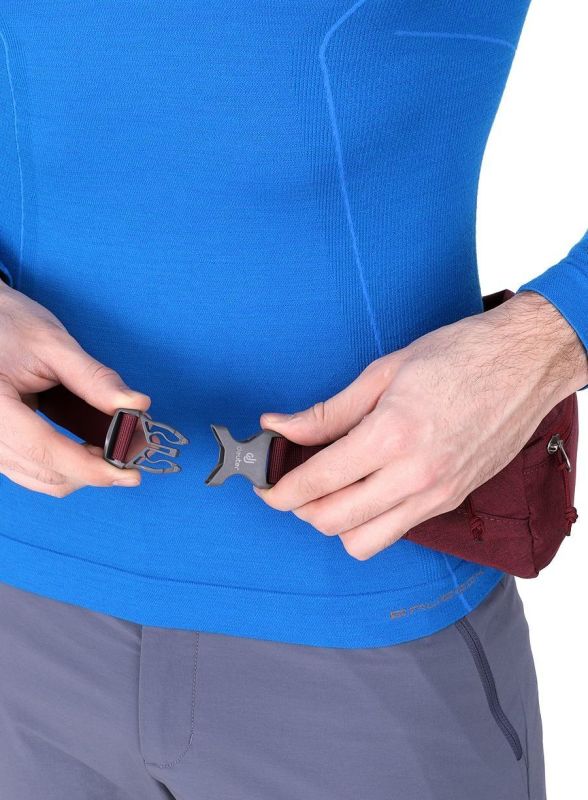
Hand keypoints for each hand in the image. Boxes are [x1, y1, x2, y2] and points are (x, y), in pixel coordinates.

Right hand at [0, 282, 149, 495]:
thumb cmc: (11, 325)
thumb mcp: (54, 345)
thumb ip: (95, 379)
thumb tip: (136, 405)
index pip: (44, 449)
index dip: (90, 467)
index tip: (130, 474)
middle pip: (47, 473)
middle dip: (96, 469)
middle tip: (135, 450)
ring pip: (43, 480)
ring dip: (84, 471)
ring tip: (118, 447)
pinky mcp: (0, 447)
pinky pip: (36, 471)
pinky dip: (68, 466)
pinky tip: (93, 448)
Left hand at [254, 291, 587, 559]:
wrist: (525, 362)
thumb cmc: (458, 356)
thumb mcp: (383, 373)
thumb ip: (327, 412)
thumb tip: (280, 426)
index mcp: (392, 435)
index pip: (317, 482)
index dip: (279, 490)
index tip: (265, 487)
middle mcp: (415, 476)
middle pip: (334, 522)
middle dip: (300, 508)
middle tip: (292, 485)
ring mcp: (437, 494)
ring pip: (365, 542)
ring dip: (336, 523)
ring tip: (330, 490)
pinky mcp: (452, 500)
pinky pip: (398, 530)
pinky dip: (371, 521)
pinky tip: (367, 489)